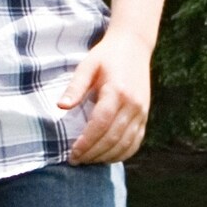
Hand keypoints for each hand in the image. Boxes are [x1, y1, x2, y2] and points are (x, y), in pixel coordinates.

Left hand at [57, 31, 153, 167]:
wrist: (134, 46)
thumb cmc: (105, 56)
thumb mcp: (87, 66)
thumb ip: (75, 87)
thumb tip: (61, 107)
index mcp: (117, 92)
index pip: (101, 124)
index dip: (86, 143)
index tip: (72, 153)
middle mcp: (133, 104)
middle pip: (112, 138)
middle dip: (92, 153)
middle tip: (75, 161)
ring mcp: (142, 112)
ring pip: (125, 144)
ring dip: (105, 157)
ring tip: (88, 160)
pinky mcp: (145, 116)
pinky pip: (136, 142)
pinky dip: (122, 154)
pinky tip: (106, 157)